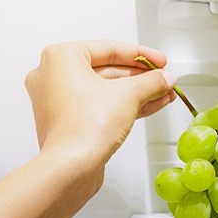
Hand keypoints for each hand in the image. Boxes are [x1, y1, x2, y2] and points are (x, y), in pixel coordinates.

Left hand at [24, 40, 176, 170]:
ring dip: (136, 92)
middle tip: (162, 78)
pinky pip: (99, 105)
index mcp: (60, 58)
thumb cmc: (85, 127)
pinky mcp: (66, 121)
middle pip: (107, 70)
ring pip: (105, 90)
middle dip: (140, 77)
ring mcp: (58, 100)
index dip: (141, 55)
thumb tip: (165, 78)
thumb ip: (151, 81)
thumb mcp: (129, 94)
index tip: (158, 61)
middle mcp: (53, 76)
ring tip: (162, 93)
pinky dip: (122, 105)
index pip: (109, 49)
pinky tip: (149, 105)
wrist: (71, 167)